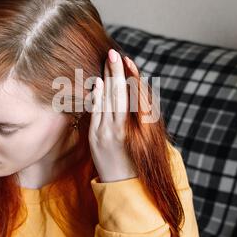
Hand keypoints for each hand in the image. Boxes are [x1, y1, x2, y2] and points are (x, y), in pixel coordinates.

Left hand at [88, 49, 138, 182]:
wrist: (122, 184)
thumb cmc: (133, 159)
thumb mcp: (139, 137)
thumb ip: (134, 116)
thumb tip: (125, 92)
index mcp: (139, 127)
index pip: (134, 95)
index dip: (130, 77)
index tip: (127, 61)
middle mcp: (126, 127)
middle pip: (122, 93)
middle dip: (117, 72)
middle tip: (113, 53)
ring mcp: (110, 132)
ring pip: (110, 100)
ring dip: (108, 78)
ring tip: (107, 60)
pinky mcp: (97, 138)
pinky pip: (97, 114)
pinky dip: (98, 97)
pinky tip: (98, 83)